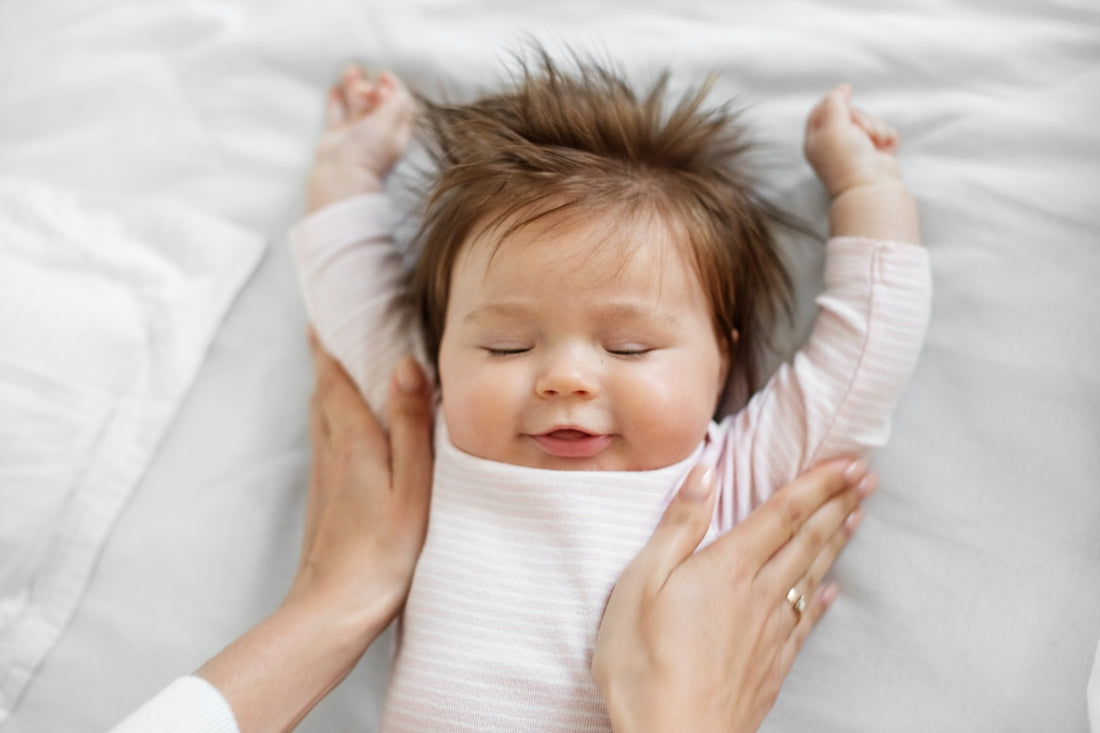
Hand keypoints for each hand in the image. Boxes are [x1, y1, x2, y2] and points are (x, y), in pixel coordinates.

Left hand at [286, 332, 432, 632]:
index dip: (330, 341)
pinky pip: (327, 439)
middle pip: (322, 389)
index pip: (333, 375)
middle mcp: (331, 450)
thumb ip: (410, 424)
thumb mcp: (412, 484)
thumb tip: (404, 365)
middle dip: (328, 355)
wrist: (334, 607)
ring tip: (343, 363)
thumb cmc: (383, 551)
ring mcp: (325, 474)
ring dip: (329, 384)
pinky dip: (334, 416)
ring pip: (321, 414)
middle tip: (337, 324)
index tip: (329, 308)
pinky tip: (349, 426)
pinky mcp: (326, 496)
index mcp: (353, 441)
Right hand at [306, 65, 414, 211]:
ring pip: (357, 105)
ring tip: (349, 71)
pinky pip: (337, 114)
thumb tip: (395, 89)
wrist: (340, 175)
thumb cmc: (368, 152)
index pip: (401, 105)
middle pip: (378, 103)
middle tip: (364, 85)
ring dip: (354, 87)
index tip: (384, 75)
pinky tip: (334, 88)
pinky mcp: (337, 136)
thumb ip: (395, 104)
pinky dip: (336, 100)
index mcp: (396, 132)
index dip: (394, 87)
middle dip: (372, 87)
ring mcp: (356, 135)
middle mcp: (378, 133)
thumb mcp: (389, 123)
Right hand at [592, 459, 875, 732]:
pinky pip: (805, 620)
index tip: (847, 461)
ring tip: (857, 515)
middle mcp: (758, 594)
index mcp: (728, 568)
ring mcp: (769, 632)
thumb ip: (679, 527)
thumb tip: (706, 474)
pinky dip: (821, 597)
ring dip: (836, 540)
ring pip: (812, 574)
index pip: (783, 513)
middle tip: (865, 477)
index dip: (818, 484)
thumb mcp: (642, 582)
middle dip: (837, 503)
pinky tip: (831, 590)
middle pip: (807, 539)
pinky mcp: (770, 665)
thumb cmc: (644, 663)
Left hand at [804, 83, 900, 198]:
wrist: (871, 188)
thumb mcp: (833, 126)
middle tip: (859, 132)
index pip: (820, 111)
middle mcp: (836, 144)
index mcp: (817, 140)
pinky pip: (886, 132)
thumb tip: (843, 88)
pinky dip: (888, 139)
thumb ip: (834, 102)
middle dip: (860, 117)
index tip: (845, 94)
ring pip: (871, 121)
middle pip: (850, 112)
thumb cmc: (847, 160)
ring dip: (875, 128)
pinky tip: (884, 152)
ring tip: (872, 145)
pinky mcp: (878, 153)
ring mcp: (858, 149)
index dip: (833, 101)